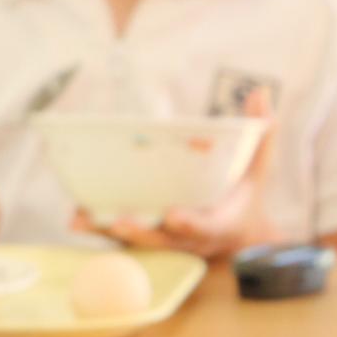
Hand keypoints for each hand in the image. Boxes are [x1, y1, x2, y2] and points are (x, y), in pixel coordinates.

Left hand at [72, 91, 278, 258]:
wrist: (234, 235)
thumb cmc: (243, 195)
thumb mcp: (258, 166)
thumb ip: (262, 133)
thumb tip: (261, 92)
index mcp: (218, 224)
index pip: (204, 226)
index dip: (190, 223)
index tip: (175, 217)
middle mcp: (188, 240)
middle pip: (162, 240)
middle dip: (140, 232)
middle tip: (119, 221)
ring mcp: (164, 244)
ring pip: (134, 243)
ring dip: (107, 232)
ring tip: (80, 220)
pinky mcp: (146, 243)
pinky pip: (119, 240)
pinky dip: (98, 230)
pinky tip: (75, 219)